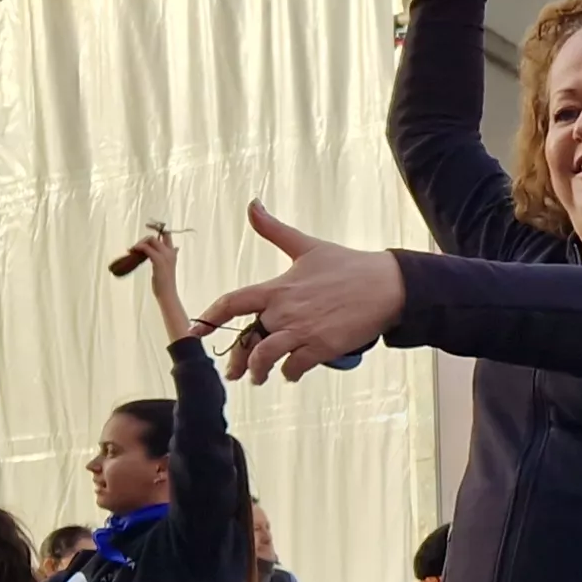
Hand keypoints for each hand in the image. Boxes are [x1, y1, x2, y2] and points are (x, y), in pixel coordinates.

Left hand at [124, 226, 189, 333]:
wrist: (167, 293)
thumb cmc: (165, 283)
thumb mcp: (167, 267)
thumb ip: (168, 257)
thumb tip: (175, 248)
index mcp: (173, 252)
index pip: (167, 234)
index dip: (157, 229)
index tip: (148, 227)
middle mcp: (171, 251)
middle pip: (156, 236)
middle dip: (144, 239)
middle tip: (135, 247)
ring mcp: (165, 255)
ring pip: (151, 240)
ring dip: (140, 243)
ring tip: (132, 250)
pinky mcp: (158, 260)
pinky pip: (146, 248)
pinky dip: (138, 247)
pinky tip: (133, 251)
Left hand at [193, 202, 404, 381]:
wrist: (386, 286)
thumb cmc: (347, 265)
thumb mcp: (307, 245)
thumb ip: (274, 230)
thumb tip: (253, 204)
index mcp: (277, 288)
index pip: (233, 303)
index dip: (210, 318)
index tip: (196, 332)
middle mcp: (285, 311)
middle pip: (246, 340)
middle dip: (237, 360)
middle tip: (233, 373)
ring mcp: (303, 331)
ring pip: (266, 358)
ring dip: (259, 372)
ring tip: (260, 377)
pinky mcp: (322, 347)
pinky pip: (295, 368)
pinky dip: (289, 373)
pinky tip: (290, 373)